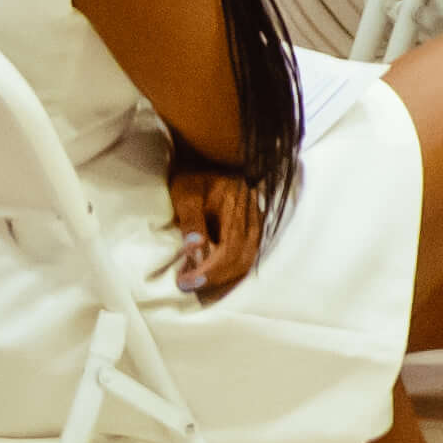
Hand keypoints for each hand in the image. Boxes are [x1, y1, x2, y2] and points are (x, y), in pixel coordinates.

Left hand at [163, 162, 271, 299]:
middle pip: (242, 259)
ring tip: (199, 283)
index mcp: (237, 207)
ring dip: (225, 277)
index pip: (229, 250)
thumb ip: (191, 220)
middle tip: (188, 286)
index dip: (209, 271)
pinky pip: (249, 253)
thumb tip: (194, 248)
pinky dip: (232, 269)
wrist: (209, 156)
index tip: (185, 282)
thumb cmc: (194, 176)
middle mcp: (253, 216)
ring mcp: (256, 221)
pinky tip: (214, 273)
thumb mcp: (185, 193)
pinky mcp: (254, 225)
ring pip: (248, 259)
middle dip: (216, 279)